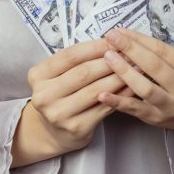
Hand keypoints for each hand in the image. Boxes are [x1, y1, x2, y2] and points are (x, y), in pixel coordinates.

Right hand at [17, 39, 132, 159]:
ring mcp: (59, 114)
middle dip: (110, 61)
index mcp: (38, 75)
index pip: (70, 55)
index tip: (114, 41)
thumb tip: (112, 44)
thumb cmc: (61, 95)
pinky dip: (120, 96)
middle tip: (130, 53)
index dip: (95, 47)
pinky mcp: (76, 128)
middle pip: (84, 72)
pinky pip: (104, 108)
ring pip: (96, 90)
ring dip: (118, 77)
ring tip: (135, 68)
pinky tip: (132, 88)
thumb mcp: (58, 75)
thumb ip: (78, 61)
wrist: (53, 132)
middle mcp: (44, 95)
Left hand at [96, 28, 173, 144]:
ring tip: (107, 57)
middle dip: (130, 49)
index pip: (163, 50)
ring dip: (124, 71)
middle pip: (154, 66)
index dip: (139, 39)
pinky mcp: (157, 119)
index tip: (120, 31)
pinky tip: (103, 94)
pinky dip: (118, 102)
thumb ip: (161, 54)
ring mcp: (172, 107)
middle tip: (111, 37)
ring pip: (145, 88)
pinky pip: (135, 109)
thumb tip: (129, 38)